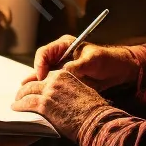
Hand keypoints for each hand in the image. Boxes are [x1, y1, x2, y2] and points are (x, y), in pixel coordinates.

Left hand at [12, 70, 107, 141]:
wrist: (95, 120)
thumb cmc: (93, 110)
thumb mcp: (81, 90)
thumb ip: (68, 89)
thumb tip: (62, 96)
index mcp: (64, 75)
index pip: (45, 77)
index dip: (37, 83)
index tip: (31, 88)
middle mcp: (54, 80)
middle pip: (34, 83)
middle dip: (25, 90)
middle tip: (19, 95)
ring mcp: (48, 92)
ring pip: (27, 91)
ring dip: (20, 98)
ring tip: (16, 103)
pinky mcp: (44, 105)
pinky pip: (26, 103)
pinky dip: (19, 106)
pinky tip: (16, 108)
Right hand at [23, 35, 139, 92]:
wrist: (119, 71)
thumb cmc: (107, 60)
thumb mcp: (92, 60)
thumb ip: (76, 66)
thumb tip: (62, 73)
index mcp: (64, 46)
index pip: (44, 53)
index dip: (40, 65)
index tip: (42, 77)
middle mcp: (60, 57)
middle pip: (41, 66)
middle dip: (34, 77)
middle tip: (26, 89)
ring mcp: (62, 69)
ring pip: (44, 77)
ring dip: (38, 86)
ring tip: (27, 95)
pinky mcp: (66, 81)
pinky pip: (53, 86)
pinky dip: (47, 92)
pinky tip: (41, 99)